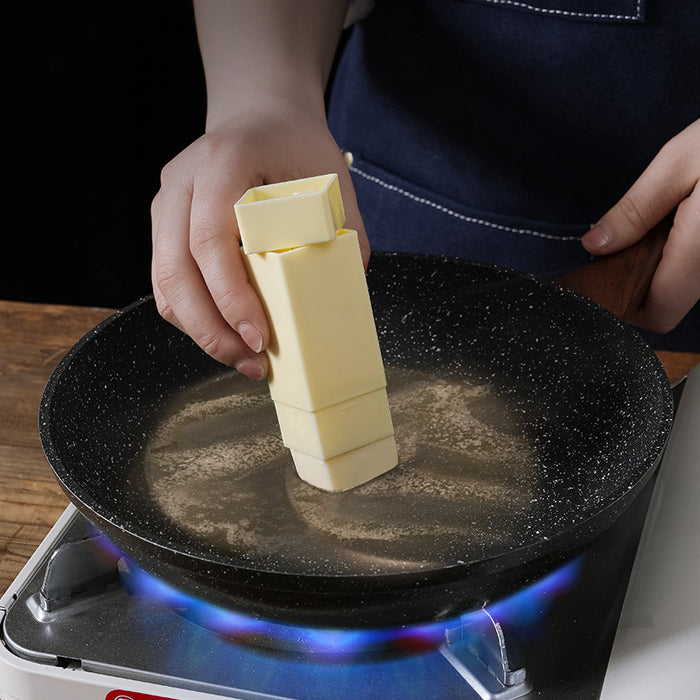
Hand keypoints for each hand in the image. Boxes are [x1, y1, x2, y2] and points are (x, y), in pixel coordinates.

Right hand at [151, 102, 366, 377]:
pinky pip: (169, 282)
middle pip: (176, 271)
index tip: (259, 338)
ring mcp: (167, 203)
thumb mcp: (330, 181)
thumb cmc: (297, 146)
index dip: (230, 297)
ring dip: (201, 331)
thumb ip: (342, 234)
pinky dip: (195, 316)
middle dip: (212, 331)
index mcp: (223, 162)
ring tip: (242, 359)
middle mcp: (182, 181)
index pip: (210, 240)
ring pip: (165, 284)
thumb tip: (346, 295)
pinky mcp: (166, 225)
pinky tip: (227, 333)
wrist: (259, 115)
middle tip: (251, 364)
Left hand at [581, 118, 699, 333]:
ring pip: (683, 291)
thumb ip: (636, 210)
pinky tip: (675, 227)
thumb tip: (596, 245)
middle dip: (638, 285)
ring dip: (657, 271)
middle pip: (668, 306)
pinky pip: (695, 272)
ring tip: (657, 227)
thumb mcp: (679, 163)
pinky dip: (676, 259)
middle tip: (624, 243)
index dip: (625, 304)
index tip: (603, 274)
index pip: (659, 313)